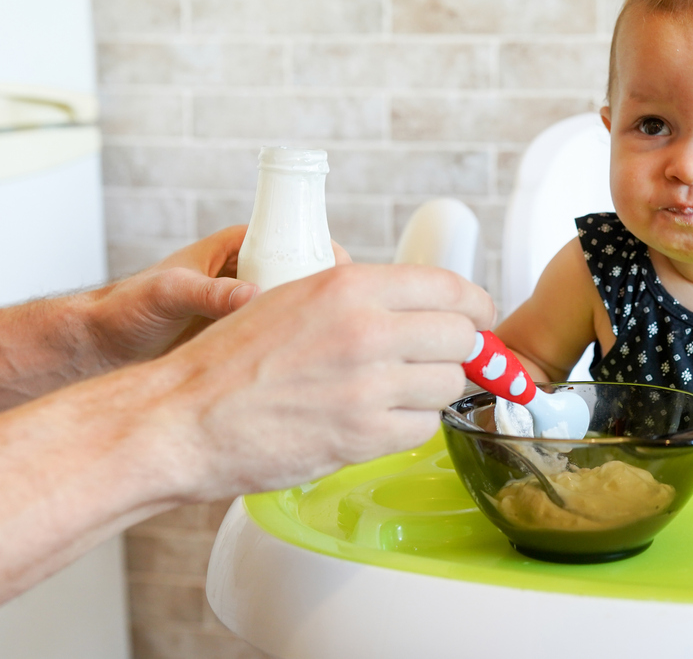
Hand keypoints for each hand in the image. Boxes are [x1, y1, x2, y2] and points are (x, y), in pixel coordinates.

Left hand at [87, 225, 350, 367]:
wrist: (102, 347)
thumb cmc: (126, 309)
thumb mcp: (169, 295)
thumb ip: (210, 294)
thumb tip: (255, 297)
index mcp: (238, 245)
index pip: (297, 236)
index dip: (326, 252)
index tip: (346, 275)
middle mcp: (249, 271)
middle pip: (306, 274)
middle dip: (329, 292)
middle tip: (349, 315)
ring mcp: (249, 304)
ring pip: (299, 307)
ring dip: (315, 322)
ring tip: (334, 343)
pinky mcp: (246, 336)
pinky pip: (282, 335)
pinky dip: (297, 346)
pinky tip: (310, 364)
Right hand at [148, 263, 493, 499]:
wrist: (183, 419)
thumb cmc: (232, 362)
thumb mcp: (298, 298)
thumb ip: (362, 297)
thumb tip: (421, 303)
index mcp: (351, 286)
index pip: (450, 288)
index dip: (475, 306)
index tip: (479, 318)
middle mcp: (367, 330)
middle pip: (460, 337)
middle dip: (457, 350)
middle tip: (438, 360)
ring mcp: (368, 385)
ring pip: (448, 384)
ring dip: (432, 390)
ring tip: (395, 392)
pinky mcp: (364, 435)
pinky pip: (424, 426)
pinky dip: (410, 425)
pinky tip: (378, 419)